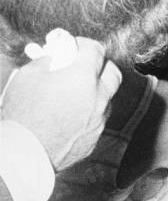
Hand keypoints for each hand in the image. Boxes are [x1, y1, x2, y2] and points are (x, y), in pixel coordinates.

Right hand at [2, 37, 120, 170]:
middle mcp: (98, 97)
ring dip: (96, 92)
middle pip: (113, 72)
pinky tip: (71, 116)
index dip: (84, 45)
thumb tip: (54, 57)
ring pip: (107, 98)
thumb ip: (46, 61)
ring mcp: (98, 120)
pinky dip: (88, 115)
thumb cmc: (22, 115)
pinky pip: (97, 120)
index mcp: (83, 77)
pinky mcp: (94, 138)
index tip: (74, 47)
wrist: (22, 155)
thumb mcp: (27, 76)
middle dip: (100, 66)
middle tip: (83, 67)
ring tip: (74, 94)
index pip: (96, 50)